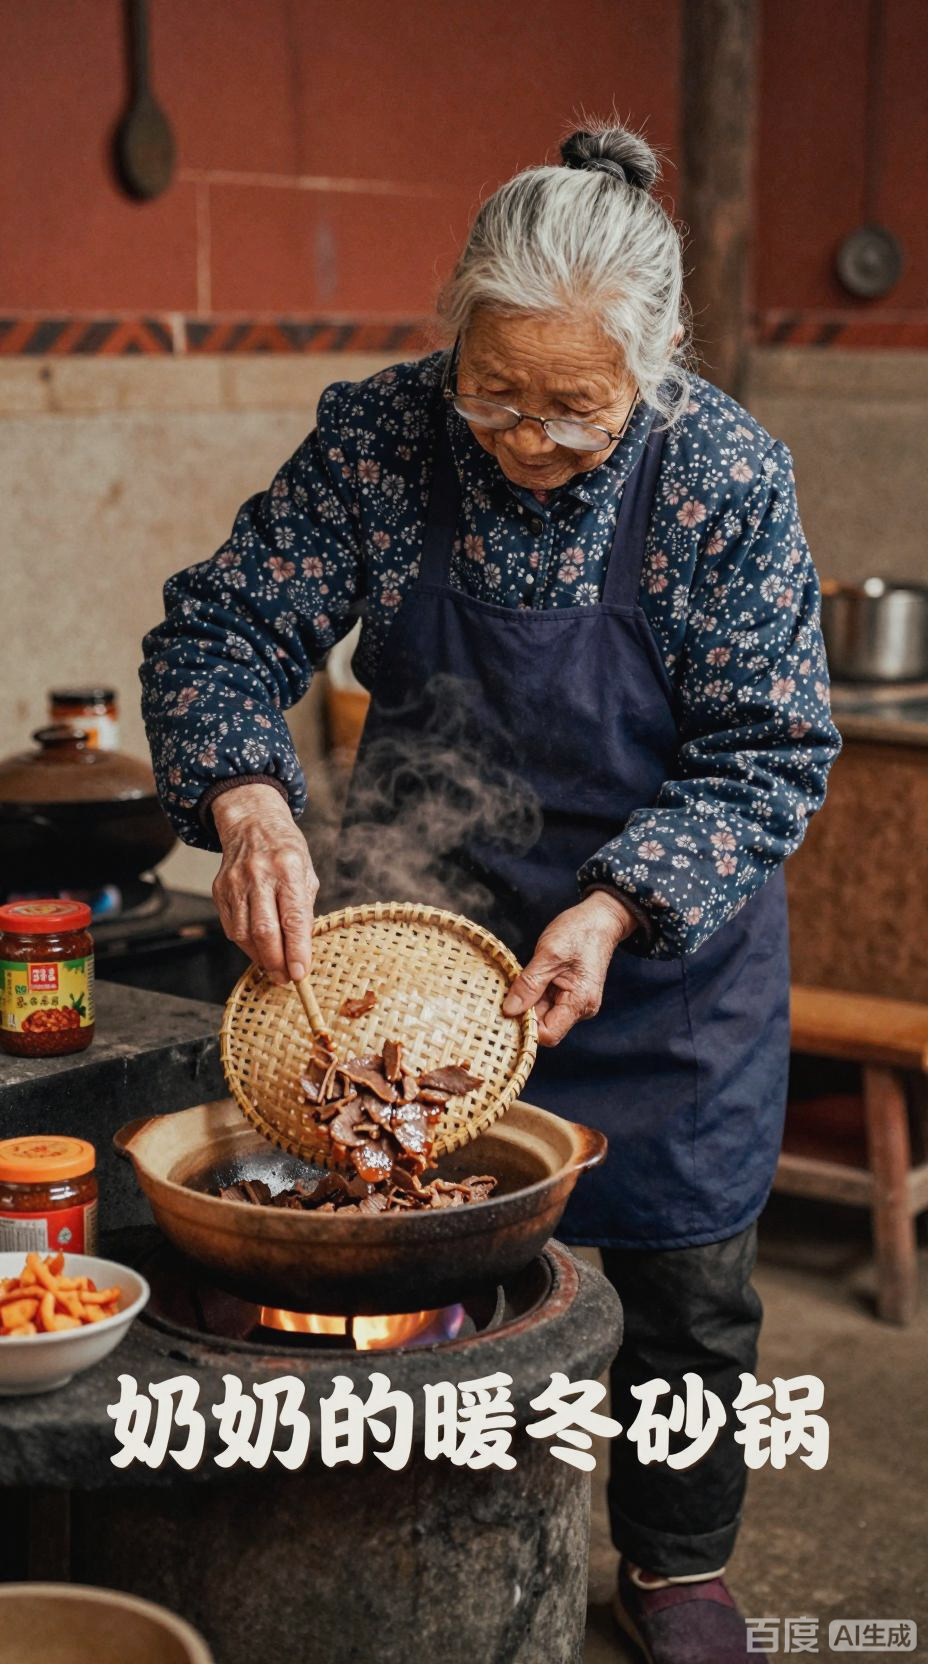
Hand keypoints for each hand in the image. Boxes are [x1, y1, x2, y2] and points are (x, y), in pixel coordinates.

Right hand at [210, 783, 318, 984]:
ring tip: (274, 968)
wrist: (251, 823)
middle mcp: (259, 874)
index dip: (297, 950)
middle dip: (276, 961)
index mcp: (288, 868)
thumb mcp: (307, 873)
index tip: (301, 973)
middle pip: (264, 930)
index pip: (293, 918)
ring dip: (260, 958)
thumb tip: (301, 950)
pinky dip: (246, 945)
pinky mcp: (219, 890)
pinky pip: (231, 927)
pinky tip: (258, 949)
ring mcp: (235, 882)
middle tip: (286, 979)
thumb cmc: (286, 851)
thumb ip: (304, 910)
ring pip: (244, 934)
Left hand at [501, 892, 634, 1045]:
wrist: (600, 918)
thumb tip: (509, 1011)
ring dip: (528, 1002)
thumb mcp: (548, 955)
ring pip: (544, 1014)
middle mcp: (581, 1008)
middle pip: (545, 1026)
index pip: (548, 1034)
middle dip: (524, 1013)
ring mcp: (576, 1001)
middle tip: (505, 993)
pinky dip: (534, 994)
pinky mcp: (570, 993)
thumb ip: (529, 985)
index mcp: (580, 1002)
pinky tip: (528, 979)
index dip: (526, 1026)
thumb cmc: (579, 932)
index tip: (507, 1010)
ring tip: (519, 981)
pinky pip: (547, 1002)